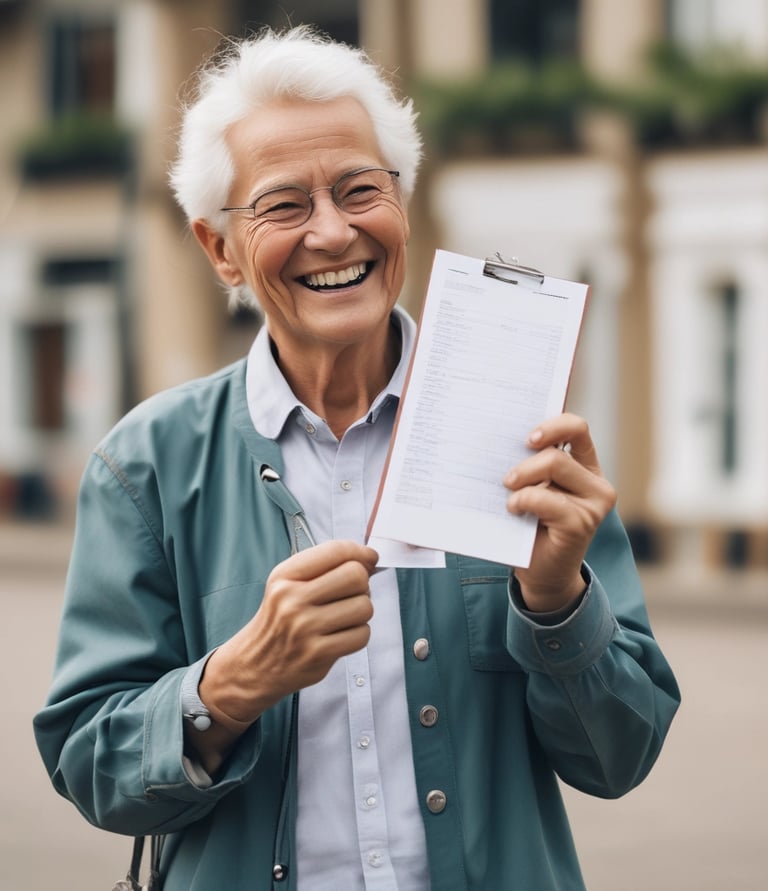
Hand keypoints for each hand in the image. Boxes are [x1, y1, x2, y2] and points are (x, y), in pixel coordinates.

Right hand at [200, 540, 377, 728]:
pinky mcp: (317, 654)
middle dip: (362, 584)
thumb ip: (324, 567)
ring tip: (344, 617)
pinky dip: (359, 634)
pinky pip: (361, 635)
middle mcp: (292, 599)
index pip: (335, 551)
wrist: (253, 665)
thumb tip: (370, 559)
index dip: (361, 552)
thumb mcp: (287, 584)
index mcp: (285, 575)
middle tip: (352, 594)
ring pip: (364, 606)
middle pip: (356, 576)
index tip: (369, 559)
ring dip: (361, 612)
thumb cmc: (279, 620)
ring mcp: (305, 628)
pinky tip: (341, 635)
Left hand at [503, 413, 615, 611]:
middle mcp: (595, 482)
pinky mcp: (582, 523)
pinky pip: (549, 499)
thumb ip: (529, 466)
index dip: (552, 425)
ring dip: (523, 479)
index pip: (576, 429)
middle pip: (557, 452)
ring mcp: (593, 503)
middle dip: (525, 462)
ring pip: (555, 466)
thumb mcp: (531, 488)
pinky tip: (514, 510)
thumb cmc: (530, 526)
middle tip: (506, 479)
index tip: (527, 438)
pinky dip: (524, 500)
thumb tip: (500, 443)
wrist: (540, 573)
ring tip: (509, 494)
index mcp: (584, 466)